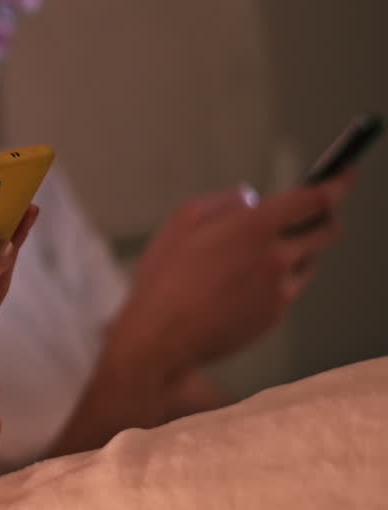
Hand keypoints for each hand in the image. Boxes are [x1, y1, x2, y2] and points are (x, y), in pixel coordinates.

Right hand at [115, 173, 352, 375]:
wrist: (163, 335)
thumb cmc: (165, 276)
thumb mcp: (182, 220)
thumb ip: (224, 202)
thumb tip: (252, 200)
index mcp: (254, 227)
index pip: (315, 199)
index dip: (338, 183)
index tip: (345, 174)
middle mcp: (276, 257)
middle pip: (327, 231)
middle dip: (326, 217)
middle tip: (314, 213)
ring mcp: (280, 289)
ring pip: (308, 261)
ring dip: (298, 249)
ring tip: (260, 254)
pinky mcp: (276, 314)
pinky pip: (289, 287)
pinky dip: (277, 279)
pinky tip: (243, 284)